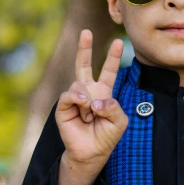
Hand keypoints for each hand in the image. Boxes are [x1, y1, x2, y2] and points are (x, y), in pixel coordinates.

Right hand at [55, 30, 128, 170]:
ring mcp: (75, 98)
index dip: (113, 57)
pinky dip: (79, 100)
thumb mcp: (120, 121)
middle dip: (84, 48)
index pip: (108, 71)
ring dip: (89, 101)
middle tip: (86, 31)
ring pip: (80, 84)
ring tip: (91, 116)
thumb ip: (113, 106)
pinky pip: (70, 94)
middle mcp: (88, 92)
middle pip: (84, 65)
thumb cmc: (106, 136)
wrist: (91, 153)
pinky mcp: (63, 106)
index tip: (119, 42)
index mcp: (103, 93)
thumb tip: (93, 100)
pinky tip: (84, 108)